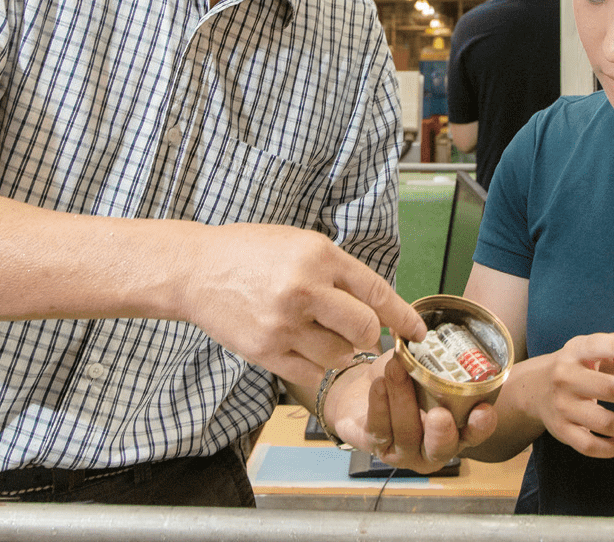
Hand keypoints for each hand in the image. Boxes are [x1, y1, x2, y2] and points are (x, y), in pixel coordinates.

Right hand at [177, 223, 424, 391]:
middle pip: (364, 328)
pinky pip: (311, 371)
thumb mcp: (299, 243)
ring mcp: (284, 324)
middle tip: (360, 333)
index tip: (418, 332)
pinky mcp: (265, 351)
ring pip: (339, 355)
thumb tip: (377, 307)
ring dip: (340, 351)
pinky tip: (302, 347)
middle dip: (368, 335)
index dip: (404, 316)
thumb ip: (337, 271)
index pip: (377, 292)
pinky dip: (315, 365)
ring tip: (320, 334)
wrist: (195, 270)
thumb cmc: (250, 253)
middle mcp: (304, 289)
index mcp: (318, 256)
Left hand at [328, 350, 497, 473]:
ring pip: (406, 434)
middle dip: (441, 432)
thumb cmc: (403, 378)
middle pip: (441, 448)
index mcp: (454, 429)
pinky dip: (379, 405)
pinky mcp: (376, 446)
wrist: (363, 388)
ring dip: (402, 401)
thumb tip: (444, 328)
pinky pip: (378, 430)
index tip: (482, 409)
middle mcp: (432, 447)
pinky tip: (378, 385)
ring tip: (396, 371)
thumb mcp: (424, 365)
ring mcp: (404, 451)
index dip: (482, 425)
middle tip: (439, 413)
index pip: (475, 433)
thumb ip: (439, 355)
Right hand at [514, 333, 613, 457]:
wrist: (534, 388)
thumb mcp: (588, 349)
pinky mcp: (561, 430)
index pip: (601, 345)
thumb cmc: (576, 366)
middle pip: (609, 388)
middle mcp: (565, 377)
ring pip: (603, 422)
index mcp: (574, 351)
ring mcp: (562, 406)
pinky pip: (590, 446)